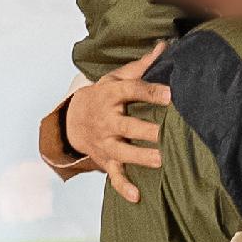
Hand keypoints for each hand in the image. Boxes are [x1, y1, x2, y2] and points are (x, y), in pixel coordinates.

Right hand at [58, 50, 172, 201]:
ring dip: (140, 157)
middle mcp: (107, 120)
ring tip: (160, 160)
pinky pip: (113, 175)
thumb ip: (141, 66)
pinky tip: (136, 196)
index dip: (150, 92)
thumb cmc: (102, 95)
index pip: (131, 91)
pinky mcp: (105, 160)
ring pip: (122, 152)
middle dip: (146, 130)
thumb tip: (165, 45)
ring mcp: (105, 142)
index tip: (171, 94)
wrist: (70, 120)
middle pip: (126, 125)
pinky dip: (123, 186)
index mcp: (110, 95)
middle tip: (165, 133)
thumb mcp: (115, 78)